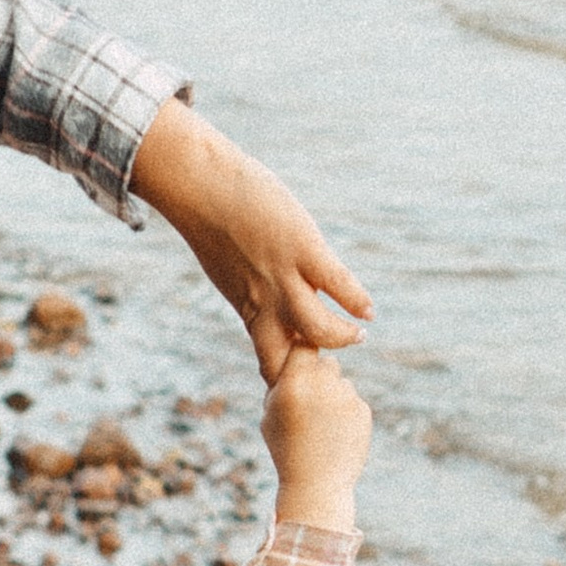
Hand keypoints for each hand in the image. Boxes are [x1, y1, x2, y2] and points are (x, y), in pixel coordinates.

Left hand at [130, 99, 370, 381]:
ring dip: (342, 337)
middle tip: (332, 368)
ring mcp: (283, 276)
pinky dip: (355, 299)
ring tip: (358, 336)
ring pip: (317, 328)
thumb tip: (274, 294)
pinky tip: (368, 310)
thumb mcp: (230, 269)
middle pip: (290, 359)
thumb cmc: (212, 221)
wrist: (198, 186)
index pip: (271, 359)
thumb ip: (252, 288)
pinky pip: (335, 282)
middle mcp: (264, 301)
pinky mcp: (301, 247)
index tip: (306, 379)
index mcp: (248, 308)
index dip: (290, 376)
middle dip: (313, 370)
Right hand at [262, 349, 373, 527]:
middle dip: (320, 375)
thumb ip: (281, 383)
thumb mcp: (270, 414)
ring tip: (322, 426)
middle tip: (310, 400)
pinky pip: (353, 401)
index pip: (304, 346)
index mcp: (295, 383)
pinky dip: (346, 413)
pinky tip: (336, 434)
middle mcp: (323, 384)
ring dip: (333, 395)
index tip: (301, 359)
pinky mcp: (363, 410)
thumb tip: (293, 354)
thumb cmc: (286, 448)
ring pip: (341, 383)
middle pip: (327, 362)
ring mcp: (347, 397)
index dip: (302, 352)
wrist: (317, 485)